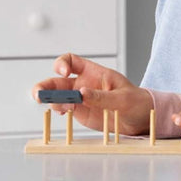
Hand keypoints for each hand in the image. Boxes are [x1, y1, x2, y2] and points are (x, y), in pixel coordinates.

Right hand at [32, 53, 153, 134]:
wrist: (141, 119)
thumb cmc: (135, 101)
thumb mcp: (122, 98)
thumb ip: (102, 97)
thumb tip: (82, 93)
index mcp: (93, 72)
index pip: (71, 61)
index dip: (62, 64)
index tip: (63, 72)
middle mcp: (83, 84)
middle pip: (57, 80)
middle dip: (45, 85)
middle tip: (39, 94)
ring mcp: (80, 99)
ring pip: (57, 96)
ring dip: (50, 99)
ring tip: (55, 106)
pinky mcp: (81, 113)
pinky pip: (64, 109)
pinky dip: (58, 110)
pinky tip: (61, 113)